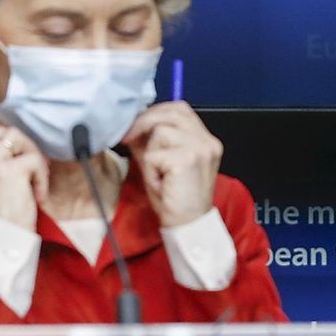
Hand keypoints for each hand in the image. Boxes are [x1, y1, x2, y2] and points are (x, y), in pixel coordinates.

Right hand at [0, 125, 47, 230]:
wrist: (0, 247)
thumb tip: (15, 148)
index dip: (9, 147)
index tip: (20, 167)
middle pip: (3, 132)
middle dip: (23, 148)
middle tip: (32, 172)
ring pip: (18, 137)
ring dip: (32, 157)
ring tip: (35, 181)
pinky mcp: (8, 171)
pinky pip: (34, 159)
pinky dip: (42, 177)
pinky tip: (38, 196)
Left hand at [122, 101, 222, 227]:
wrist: (188, 226)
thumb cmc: (176, 199)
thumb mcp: (163, 163)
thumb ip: (152, 141)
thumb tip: (132, 125)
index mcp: (205, 139)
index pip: (179, 109)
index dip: (155, 113)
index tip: (136, 127)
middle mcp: (207, 140)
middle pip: (171, 112)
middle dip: (144, 123)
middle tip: (127, 138)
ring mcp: (201, 148)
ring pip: (161, 131)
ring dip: (150, 153)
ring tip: (157, 173)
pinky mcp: (188, 159)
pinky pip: (155, 153)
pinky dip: (150, 169)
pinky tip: (159, 183)